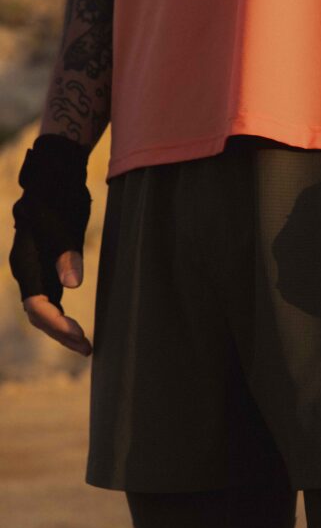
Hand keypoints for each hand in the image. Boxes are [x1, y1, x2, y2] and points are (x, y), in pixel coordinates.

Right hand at [9, 133, 93, 355]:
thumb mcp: (62, 223)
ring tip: (87, 346)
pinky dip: (64, 318)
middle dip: (61, 333)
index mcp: (25, 261)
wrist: (53, 180)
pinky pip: (52, 303)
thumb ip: (67, 253)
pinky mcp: (48, 271)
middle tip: (88, 347)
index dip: (55, 322)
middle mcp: (27, 271)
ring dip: (62, 330)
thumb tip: (72, 286)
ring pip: (44, 312)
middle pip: (38, 313)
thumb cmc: (57, 197)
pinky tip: (79, 331)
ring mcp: (37, 273)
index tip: (77, 334)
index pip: (35, 303)